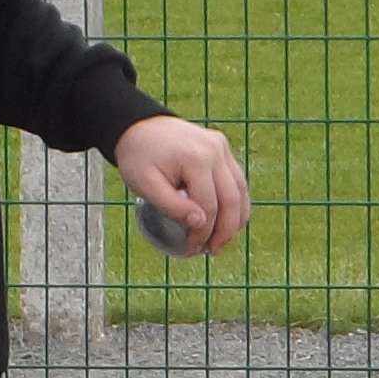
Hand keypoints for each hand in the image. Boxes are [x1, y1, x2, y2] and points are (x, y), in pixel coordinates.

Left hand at [114, 115, 249, 256]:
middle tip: (212, 251)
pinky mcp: (222, 147)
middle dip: (225, 231)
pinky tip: (227, 220)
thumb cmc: (138, 157)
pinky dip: (235, 202)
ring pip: (240, 190)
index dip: (203, 232)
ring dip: (236, 219)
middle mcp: (215, 151)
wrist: (138, 126)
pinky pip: (237, 180)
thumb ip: (172, 206)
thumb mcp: (145, 185)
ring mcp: (221, 147)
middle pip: (231, 199)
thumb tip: (202, 224)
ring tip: (222, 240)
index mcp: (196, 159)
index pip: (208, 206)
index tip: (192, 248)